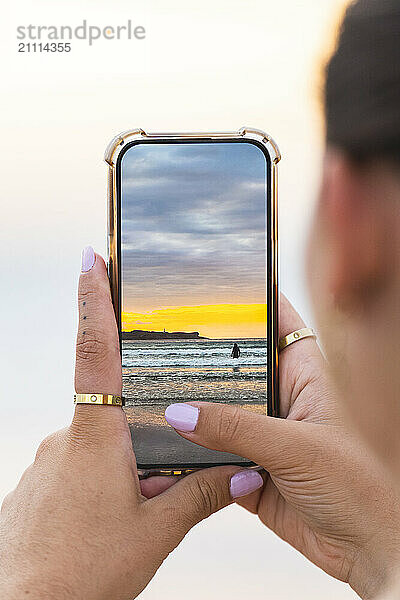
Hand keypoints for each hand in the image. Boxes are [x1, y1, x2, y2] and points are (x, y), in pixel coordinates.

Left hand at [0, 249, 263, 599]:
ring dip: (125, 465)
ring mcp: (49, 459)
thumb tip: (244, 473)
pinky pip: (80, 465)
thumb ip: (200, 495)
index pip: (95, 351)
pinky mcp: (41, 482)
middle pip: (113, 409)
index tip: (91, 258)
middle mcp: (67, 438)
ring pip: (100, 443)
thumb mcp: (155, 533)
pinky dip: (102, 482)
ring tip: (134, 511)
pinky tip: (109, 519)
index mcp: (94, 438)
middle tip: (152, 473)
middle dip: (141, 428)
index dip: (94, 300)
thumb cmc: (82, 574)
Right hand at [164, 295, 399, 598]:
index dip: (256, 302)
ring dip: (197, 411)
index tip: (221, 284)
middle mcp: (284, 402)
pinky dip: (193, 453)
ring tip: (159, 392)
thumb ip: (237, 430)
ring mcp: (266, 436)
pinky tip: (170, 444)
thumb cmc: (361, 489)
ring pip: (221, 413)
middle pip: (240, 368)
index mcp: (308, 379)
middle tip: (170, 341)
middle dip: (209, 359)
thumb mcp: (298, 448)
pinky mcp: (250, 470)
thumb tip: (183, 413)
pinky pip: (214, 454)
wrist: (367, 550)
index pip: (282, 326)